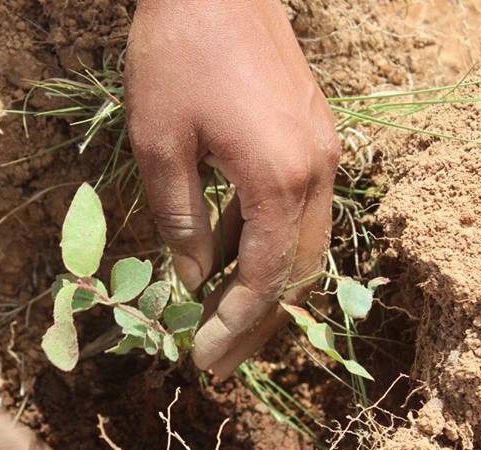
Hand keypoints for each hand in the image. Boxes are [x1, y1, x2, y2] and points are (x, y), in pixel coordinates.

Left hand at [125, 0, 339, 377]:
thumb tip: (191, 280)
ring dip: (264, 290)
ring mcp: (321, 152)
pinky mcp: (311, 137)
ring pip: (303, 246)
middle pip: (296, 272)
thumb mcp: (159, 143)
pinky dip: (265, 247)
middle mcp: (317, 171)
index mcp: (280, 177)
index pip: (266, 276)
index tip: (202, 358)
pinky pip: (296, 212)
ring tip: (222, 327)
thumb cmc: (177, 54)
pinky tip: (225, 266)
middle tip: (219, 363)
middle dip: (257, 323)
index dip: (235, 324)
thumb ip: (180, 219)